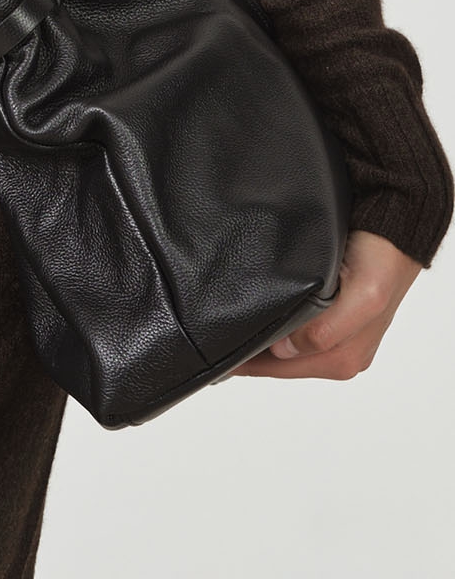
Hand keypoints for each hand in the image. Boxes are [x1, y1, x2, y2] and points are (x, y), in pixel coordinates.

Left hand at [232, 229, 421, 381]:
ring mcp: (333, 338)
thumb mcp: (364, 297)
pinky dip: (272, 322)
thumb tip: (286, 350)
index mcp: (344, 358)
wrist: (394, 234)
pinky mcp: (329, 318)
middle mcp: (338, 354)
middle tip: (211, 333)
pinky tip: (255, 308)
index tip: (214, 348)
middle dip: (249, 351)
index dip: (247, 362)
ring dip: (259, 337)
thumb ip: (328, 330)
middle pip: (279, 362)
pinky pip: (291, 328)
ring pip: (283, 347)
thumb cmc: (382, 264)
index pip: (280, 369)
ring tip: (225, 322)